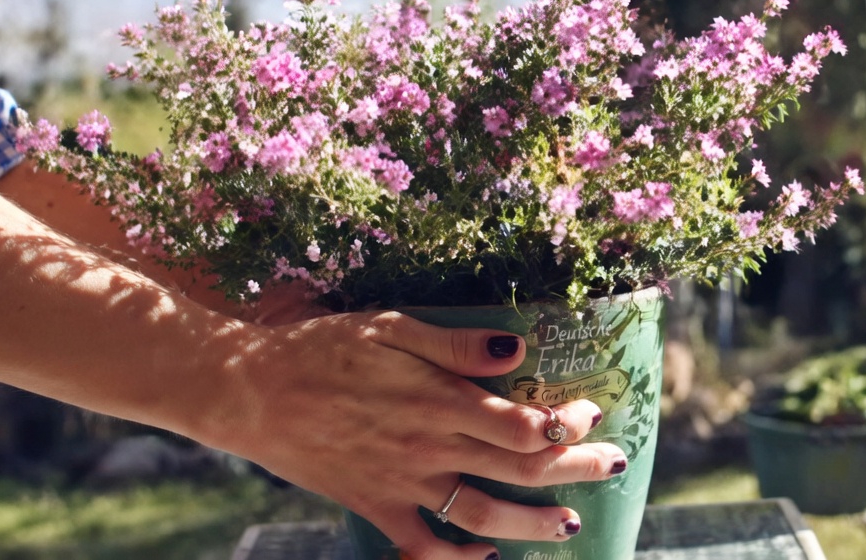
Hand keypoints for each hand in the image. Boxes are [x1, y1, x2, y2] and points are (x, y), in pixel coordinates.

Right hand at [205, 311, 624, 559]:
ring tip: (571, 525)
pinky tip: (484, 556)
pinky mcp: (373, 505)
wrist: (249, 392)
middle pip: (517, 469)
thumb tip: (517, 349)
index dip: (566, 423)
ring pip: (482, 514)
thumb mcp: (389, 328)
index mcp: (436, 401)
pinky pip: (421, 546)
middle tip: (616, 465)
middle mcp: (427, 448)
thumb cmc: (321, 349)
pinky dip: (456, 559)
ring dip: (533, 523)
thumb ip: (455, 345)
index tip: (592, 410)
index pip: (521, 424)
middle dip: (575, 469)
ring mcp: (401, 484)